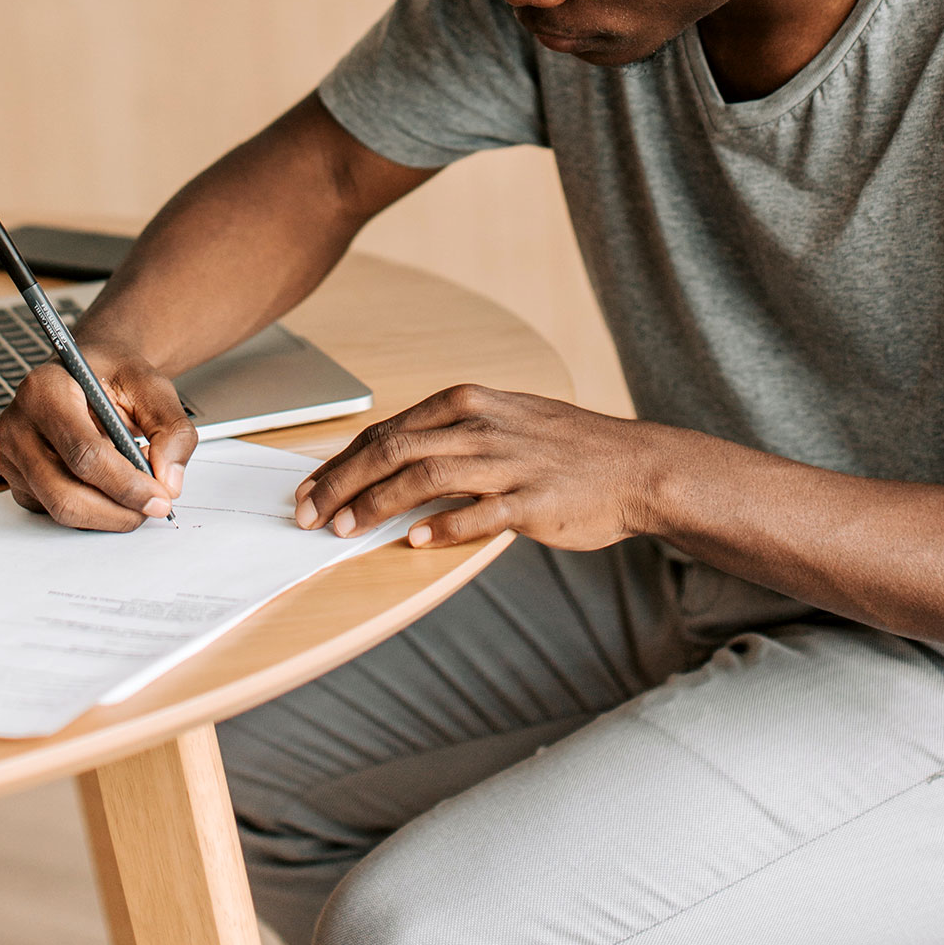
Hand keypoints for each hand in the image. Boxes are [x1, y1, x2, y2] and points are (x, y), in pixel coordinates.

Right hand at [0, 344, 196, 530]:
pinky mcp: (18, 481)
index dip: (125, 484)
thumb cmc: (113, 375)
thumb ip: (171, 429)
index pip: (83, 452)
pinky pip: (55, 512)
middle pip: (65, 492)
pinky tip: (112, 488)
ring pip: (59, 509)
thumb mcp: (153, 386)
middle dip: (118, 510)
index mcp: (45, 390)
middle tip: (155, 506)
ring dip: (108, 513)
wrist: (90, 371)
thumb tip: (169, 479)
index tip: (160, 497)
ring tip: (138, 492)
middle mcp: (19, 425)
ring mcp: (12, 456)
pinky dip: (93, 512)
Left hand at [293, 383, 663, 550]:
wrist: (634, 466)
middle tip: (309, 514)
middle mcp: (480, 426)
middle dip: (341, 484)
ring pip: (422, 478)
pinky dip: (441, 527)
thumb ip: (447, 437)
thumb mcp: (501, 421)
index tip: (310, 488)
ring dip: (375, 506)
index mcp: (467, 403)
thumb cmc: (564, 448)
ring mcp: (506, 462)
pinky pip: (476, 514)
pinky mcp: (531, 499)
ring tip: (345, 530)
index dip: (340, 461)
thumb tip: (386, 463)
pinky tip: (414, 541)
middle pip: (391, 451)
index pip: (386, 430)